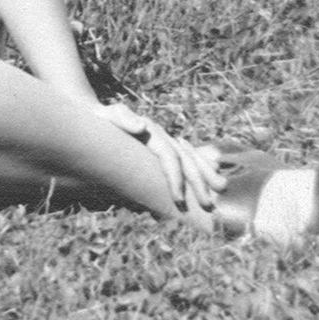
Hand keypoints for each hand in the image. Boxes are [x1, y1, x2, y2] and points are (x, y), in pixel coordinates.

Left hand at [93, 101, 226, 212]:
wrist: (98, 114)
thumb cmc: (102, 119)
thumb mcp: (108, 116)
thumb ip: (123, 118)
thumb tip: (142, 126)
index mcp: (152, 132)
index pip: (169, 157)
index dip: (175, 178)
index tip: (178, 200)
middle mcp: (162, 137)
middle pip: (185, 159)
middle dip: (198, 182)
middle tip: (209, 205)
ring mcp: (164, 141)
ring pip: (190, 158)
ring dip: (205, 174)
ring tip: (220, 190)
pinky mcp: (161, 148)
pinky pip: (184, 159)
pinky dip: (199, 166)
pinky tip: (212, 176)